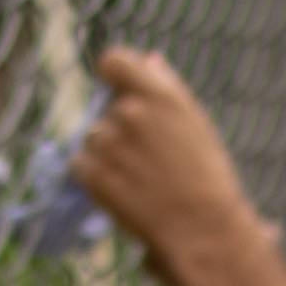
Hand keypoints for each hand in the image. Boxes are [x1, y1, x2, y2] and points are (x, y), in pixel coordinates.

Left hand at [71, 46, 272, 285]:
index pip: (113, 61)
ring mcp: (109, 142)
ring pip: (93, 138)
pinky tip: (122, 190)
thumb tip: (150, 58)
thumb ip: (166, 87)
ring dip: (106, 154)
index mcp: (159, 94)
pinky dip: (93, 176)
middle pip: (105, 109)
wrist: (202, 227)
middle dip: (119, 130)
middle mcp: (130, 112)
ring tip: (138, 178)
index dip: (113, 75)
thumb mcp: (194, 122)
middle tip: (146, 158)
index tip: (118, 91)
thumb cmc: (206, 175)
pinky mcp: (93, 173)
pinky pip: (79, 164)